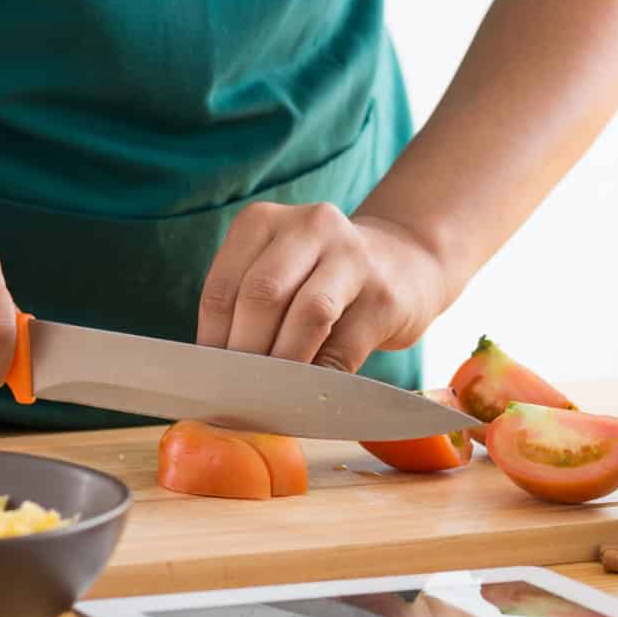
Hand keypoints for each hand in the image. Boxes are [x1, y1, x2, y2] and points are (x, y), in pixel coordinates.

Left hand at [197, 203, 451, 372]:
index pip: (223, 287)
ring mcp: (353, 257)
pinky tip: (309, 395)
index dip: (212, 341)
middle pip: (262, 295)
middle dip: (245, 353)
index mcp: (263, 221)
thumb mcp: (279, 273)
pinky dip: (321, 379)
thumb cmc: (322, 279)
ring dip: (284, 364)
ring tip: (271, 395)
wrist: (405, 263)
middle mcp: (309, 226)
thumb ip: (248, 310)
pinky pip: (345, 347)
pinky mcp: (385, 297)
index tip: (212, 380)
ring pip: (308, 314)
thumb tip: (218, 375)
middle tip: (238, 394)